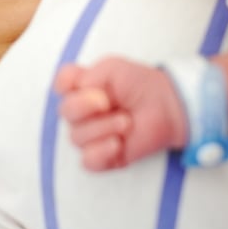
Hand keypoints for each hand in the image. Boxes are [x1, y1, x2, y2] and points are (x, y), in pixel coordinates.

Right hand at [55, 57, 188, 169]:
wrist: (167, 106)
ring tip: (126, 122)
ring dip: (103, 128)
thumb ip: (88, 76)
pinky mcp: (103, 156)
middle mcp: (82, 112)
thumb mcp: (113, 68)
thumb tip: (75, 94)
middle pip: (66, 112)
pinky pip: (88, 160)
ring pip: (77, 137)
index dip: (67, 85)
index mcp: (82, 88)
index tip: (90, 84)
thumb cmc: (140, 85)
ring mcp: (91, 135)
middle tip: (109, 103)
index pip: (60, 85)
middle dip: (86, 107)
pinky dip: (101, 152)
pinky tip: (117, 144)